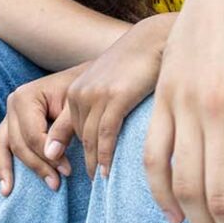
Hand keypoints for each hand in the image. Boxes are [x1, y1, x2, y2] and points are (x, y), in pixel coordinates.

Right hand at [0, 65, 82, 195]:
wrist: (85, 78)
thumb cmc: (82, 93)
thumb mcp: (75, 108)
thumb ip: (63, 129)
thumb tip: (50, 155)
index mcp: (26, 96)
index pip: (32, 134)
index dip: (48, 155)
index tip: (67, 171)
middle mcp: (13, 103)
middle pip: (18, 143)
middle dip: (35, 166)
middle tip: (54, 185)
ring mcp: (10, 113)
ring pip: (3, 145)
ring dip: (5, 170)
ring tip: (6, 191)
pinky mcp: (12, 122)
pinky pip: (1, 144)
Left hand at [56, 13, 177, 180]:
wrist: (155, 38)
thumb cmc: (137, 64)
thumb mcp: (109, 85)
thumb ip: (97, 108)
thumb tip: (97, 139)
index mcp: (75, 90)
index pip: (67, 131)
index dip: (73, 154)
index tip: (81, 172)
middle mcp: (80, 92)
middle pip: (77, 138)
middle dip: (82, 162)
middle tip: (91, 184)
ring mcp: (97, 94)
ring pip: (90, 139)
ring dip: (93, 164)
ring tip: (100, 182)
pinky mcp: (116, 96)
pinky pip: (106, 135)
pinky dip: (105, 156)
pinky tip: (108, 171)